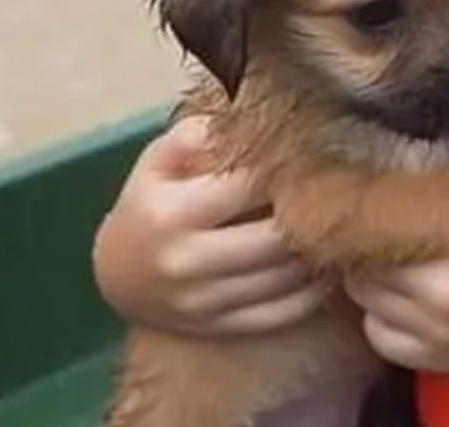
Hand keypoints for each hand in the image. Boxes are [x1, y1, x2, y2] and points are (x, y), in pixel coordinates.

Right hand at [92, 117, 331, 336]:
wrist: (116, 278)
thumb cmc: (149, 205)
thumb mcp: (157, 161)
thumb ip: (194, 135)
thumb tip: (238, 120)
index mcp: (172, 213)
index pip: (250, 185)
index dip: (287, 167)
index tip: (308, 154)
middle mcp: (188, 262)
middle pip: (278, 236)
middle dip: (311, 211)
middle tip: (331, 191)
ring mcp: (206, 302)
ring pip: (288, 276)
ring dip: (318, 248)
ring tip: (332, 222)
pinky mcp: (223, 328)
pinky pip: (286, 311)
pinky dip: (314, 287)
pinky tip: (321, 262)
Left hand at [344, 198, 448, 377]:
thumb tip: (424, 157)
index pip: (382, 233)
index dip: (385, 210)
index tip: (397, 198)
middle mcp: (435, 309)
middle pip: (366, 266)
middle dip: (378, 242)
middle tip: (401, 224)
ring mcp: (430, 338)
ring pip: (364, 297)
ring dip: (377, 275)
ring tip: (407, 257)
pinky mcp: (429, 362)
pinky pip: (377, 332)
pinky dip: (383, 314)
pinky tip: (410, 297)